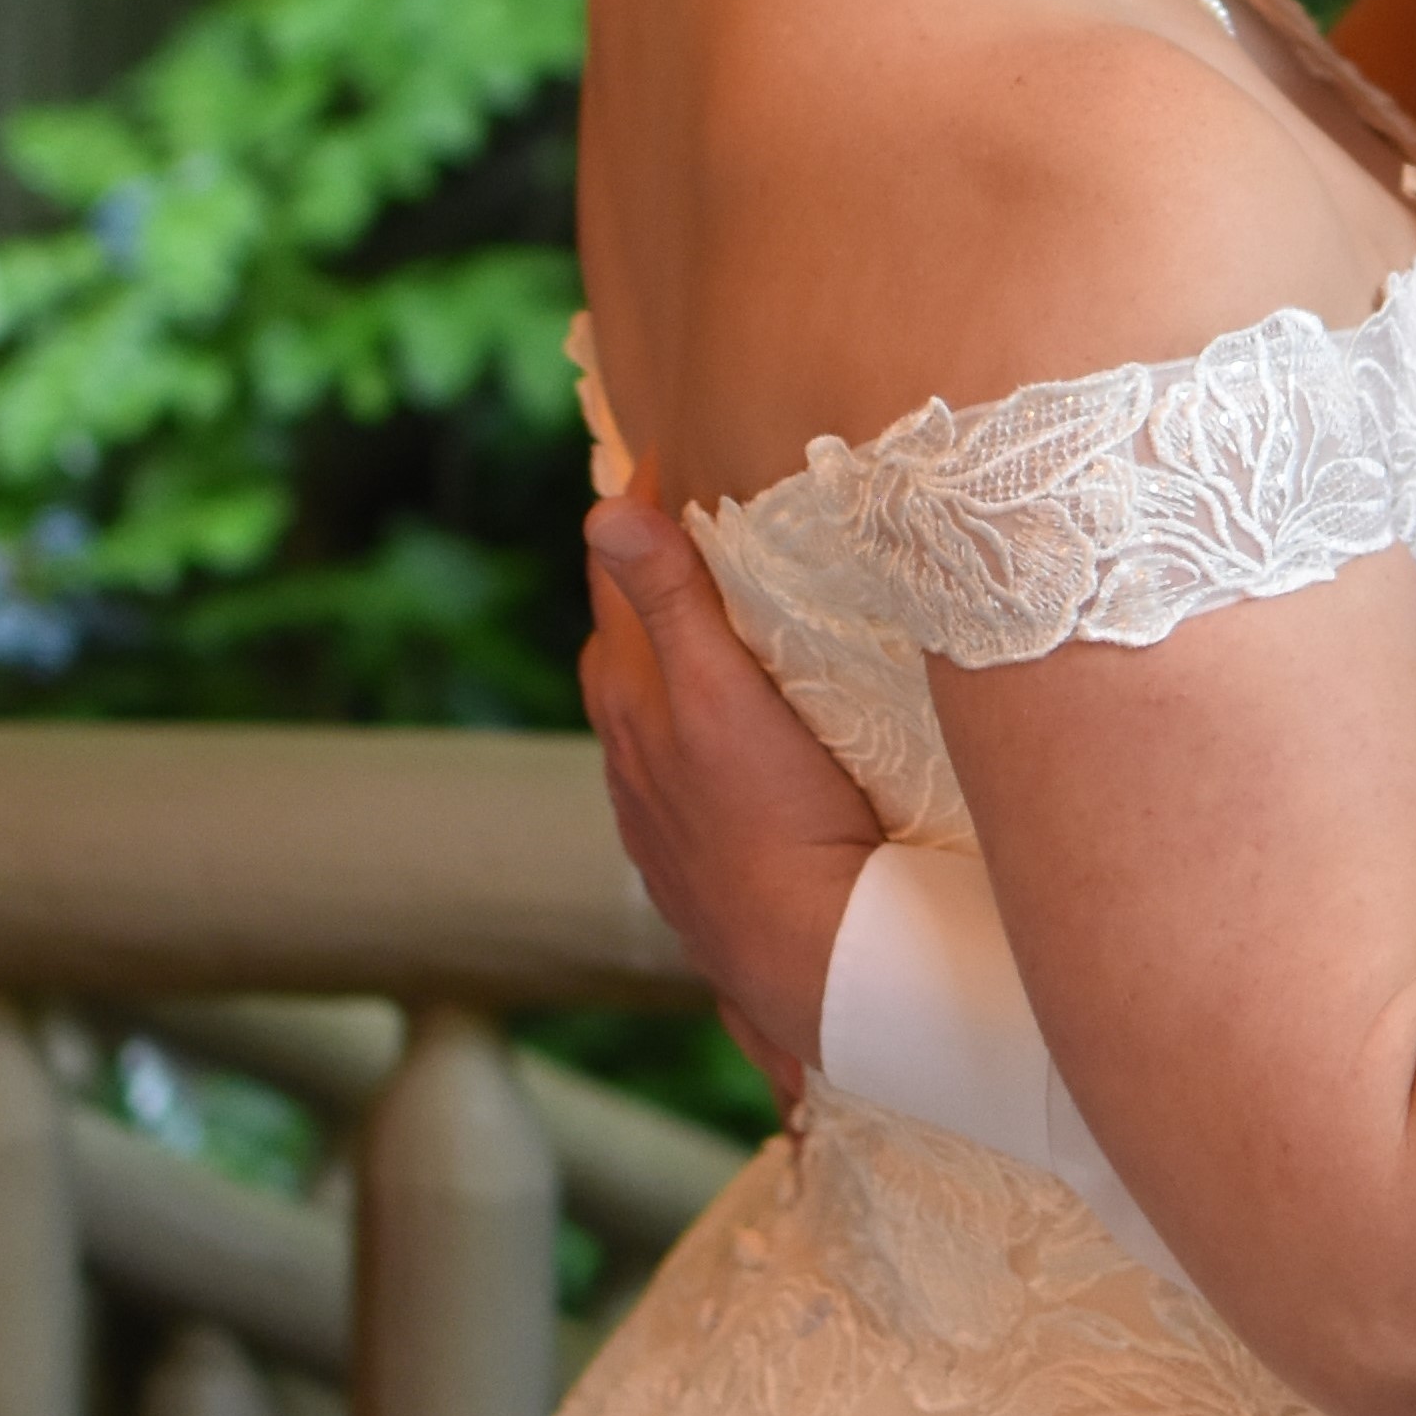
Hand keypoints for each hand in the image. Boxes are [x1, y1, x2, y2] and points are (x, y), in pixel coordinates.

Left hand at [581, 471, 882, 1095]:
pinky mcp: (696, 863)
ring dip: (671, 665)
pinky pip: (682, 776)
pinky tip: (730, 744)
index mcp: (629, 702)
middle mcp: (629, 757)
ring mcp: (659, 817)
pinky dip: (697, 735)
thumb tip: (606, 511)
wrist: (810, 962)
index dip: (639, 512)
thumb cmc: (776, 826)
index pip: (615, 581)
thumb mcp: (722, 698)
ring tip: (711, 622)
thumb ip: (668, 603)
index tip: (673, 453)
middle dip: (647, 583)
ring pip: (650, 716)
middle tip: (691, 520)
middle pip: (622, 645)